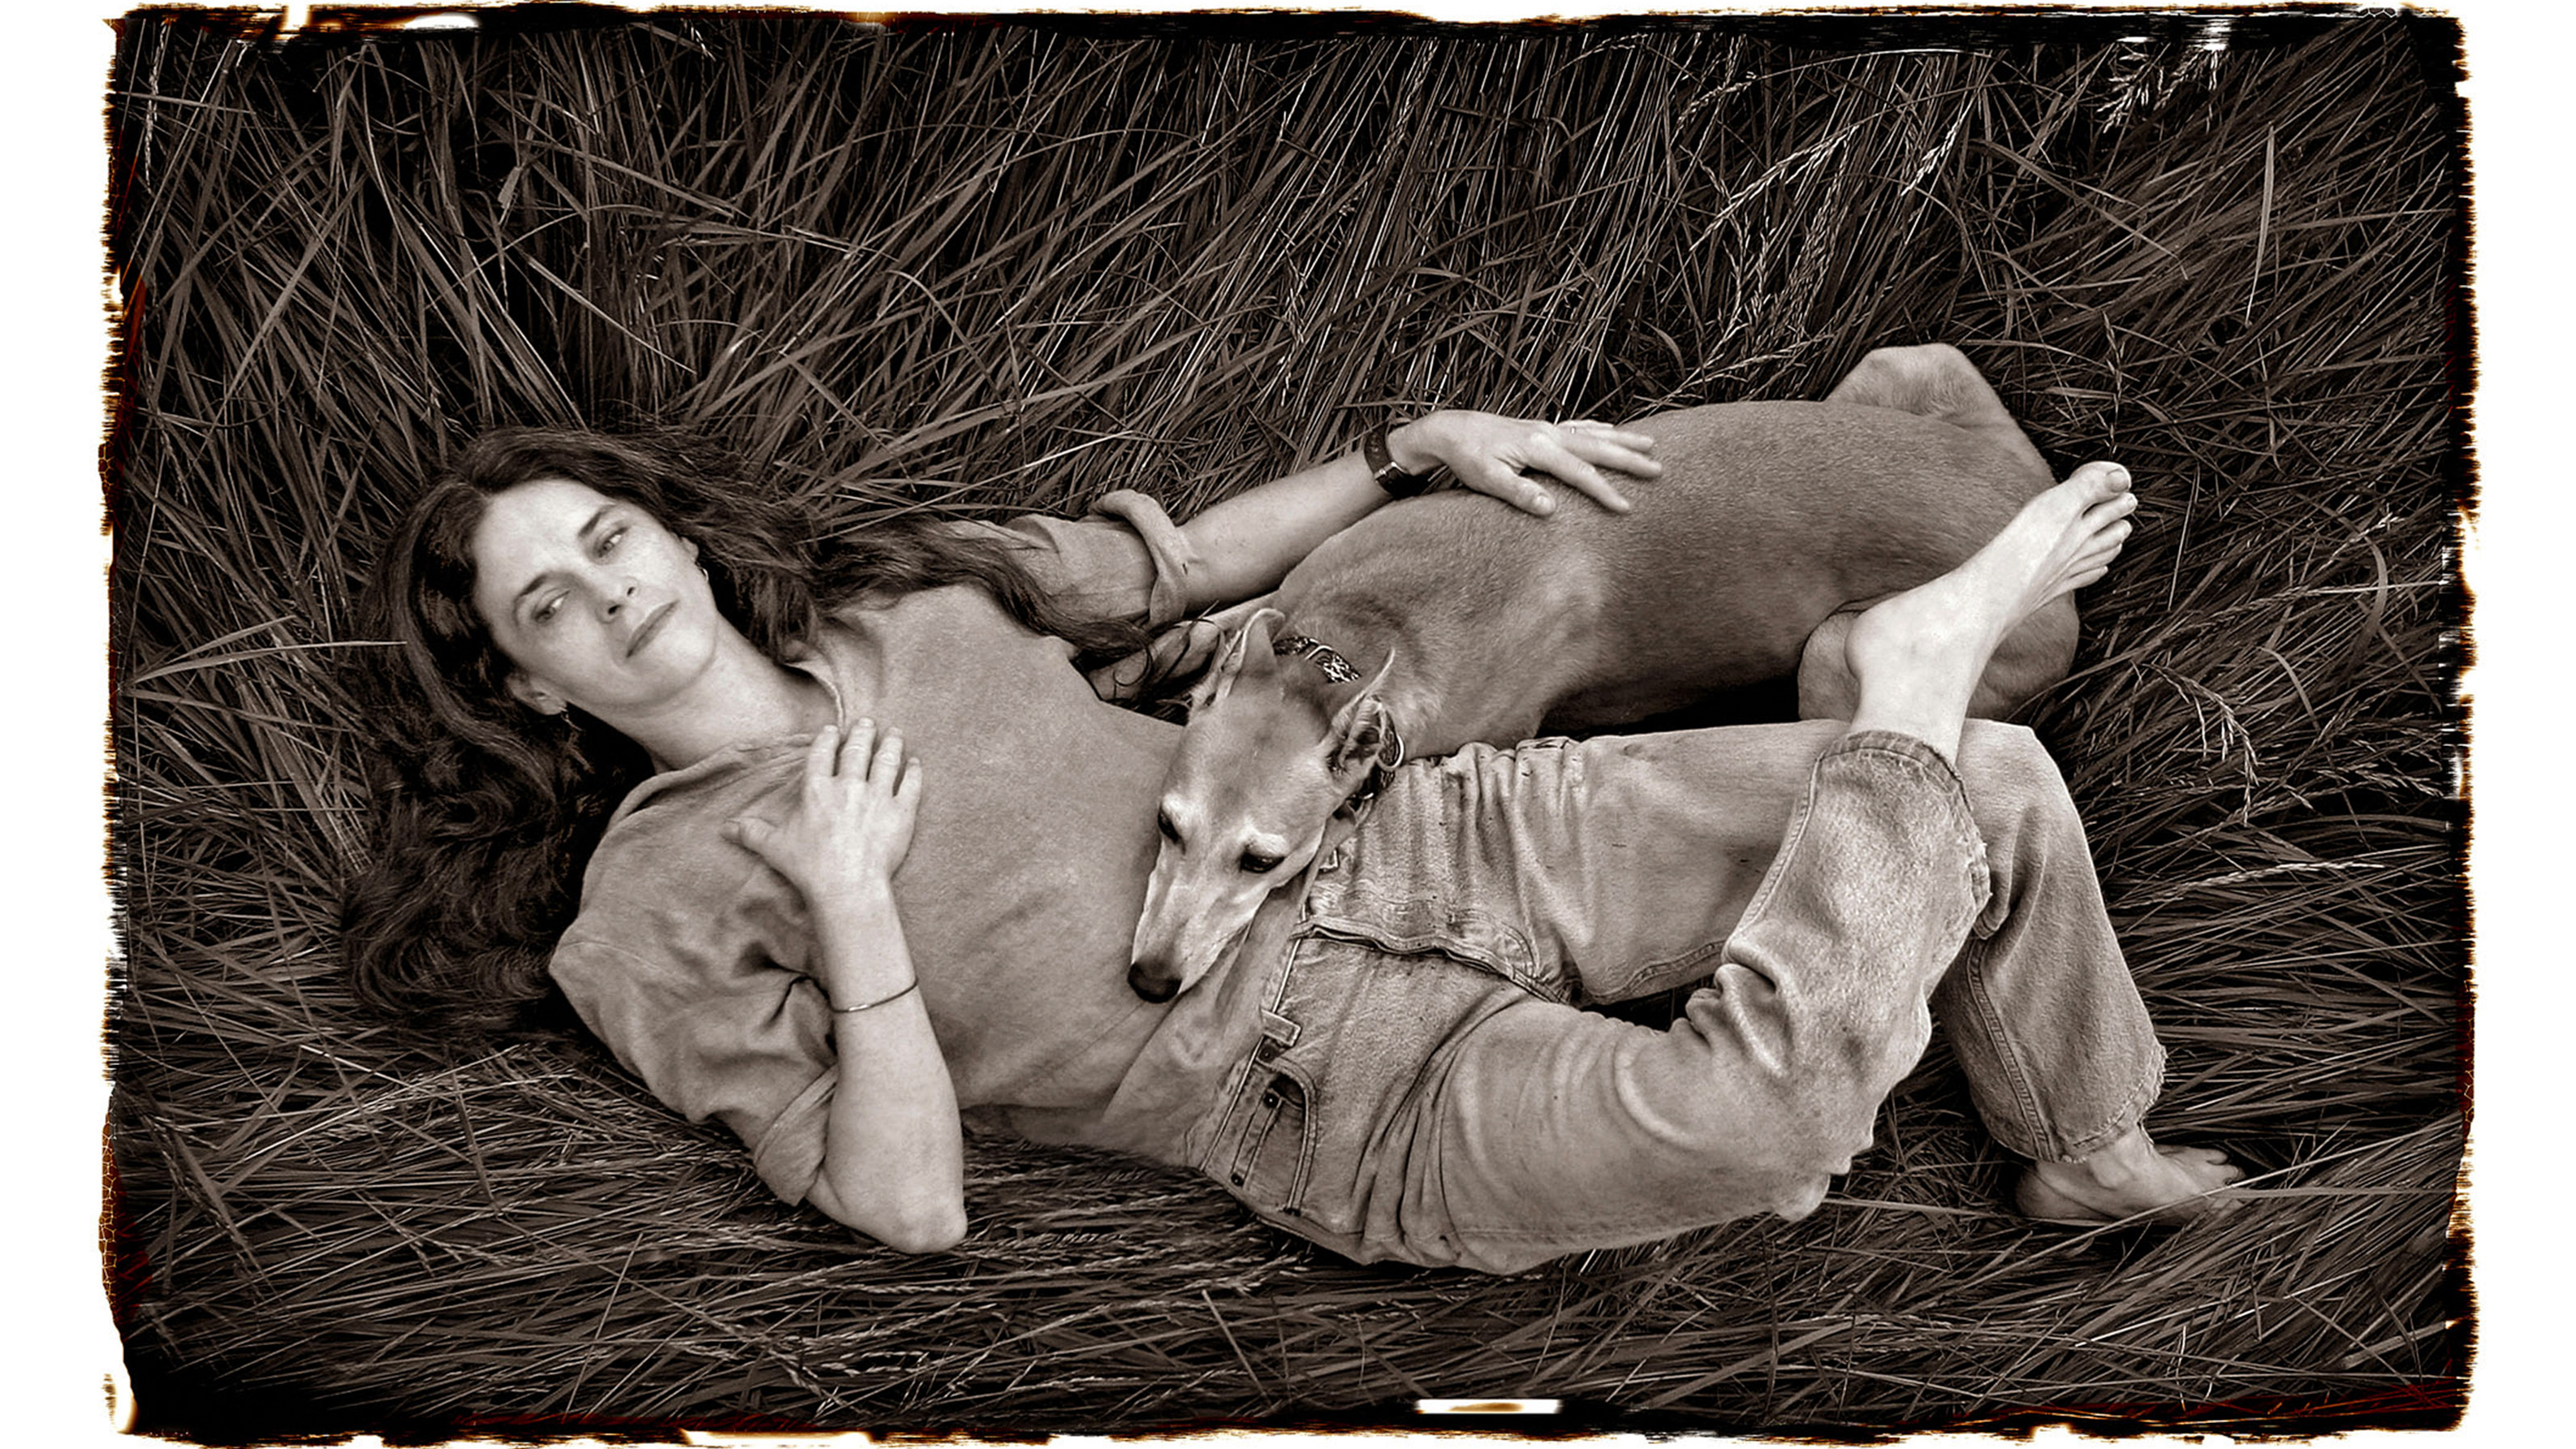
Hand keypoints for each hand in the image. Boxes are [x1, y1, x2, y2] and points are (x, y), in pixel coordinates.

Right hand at [724, 719, 922, 908]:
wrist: (847, 885)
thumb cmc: (809, 867)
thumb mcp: (774, 847)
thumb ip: (752, 833)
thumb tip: (726, 828)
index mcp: (817, 789)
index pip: (822, 754)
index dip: (827, 739)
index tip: (832, 730)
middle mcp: (848, 785)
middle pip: (857, 750)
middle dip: (863, 733)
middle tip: (868, 722)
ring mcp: (877, 796)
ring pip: (887, 761)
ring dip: (891, 744)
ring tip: (895, 733)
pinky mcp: (902, 812)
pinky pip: (911, 785)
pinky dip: (914, 772)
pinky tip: (915, 763)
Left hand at [1394, 411, 1660, 515]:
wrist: (1450, 429)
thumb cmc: (1467, 458)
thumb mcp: (1487, 480)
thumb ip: (1519, 493)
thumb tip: (1551, 509)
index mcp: (1538, 448)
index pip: (1580, 473)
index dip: (1605, 491)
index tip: (1626, 508)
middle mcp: (1548, 433)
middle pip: (1597, 447)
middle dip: (1630, 459)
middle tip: (1659, 469)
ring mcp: (1547, 428)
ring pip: (1593, 433)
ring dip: (1622, 439)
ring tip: (1651, 444)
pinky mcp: (1541, 428)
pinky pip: (1579, 427)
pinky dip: (1599, 429)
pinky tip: (1612, 430)